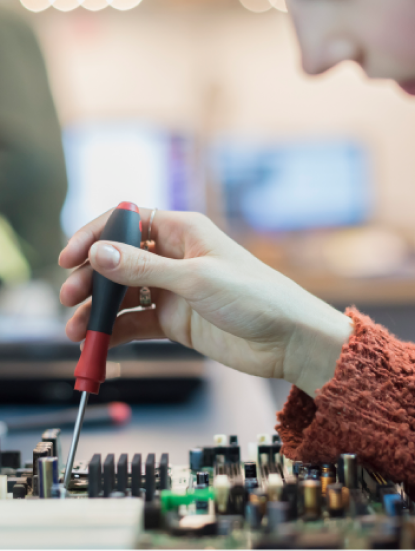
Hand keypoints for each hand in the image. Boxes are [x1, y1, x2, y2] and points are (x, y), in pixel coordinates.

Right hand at [59, 208, 352, 396]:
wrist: (288, 340)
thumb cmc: (255, 296)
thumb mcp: (196, 279)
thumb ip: (144, 269)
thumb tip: (98, 253)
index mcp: (181, 231)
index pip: (126, 222)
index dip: (94, 236)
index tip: (70, 258)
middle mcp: (173, 257)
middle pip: (118, 261)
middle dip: (91, 278)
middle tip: (70, 298)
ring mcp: (172, 290)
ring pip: (123, 295)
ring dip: (98, 310)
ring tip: (77, 331)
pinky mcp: (175, 320)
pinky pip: (136, 323)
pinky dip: (115, 333)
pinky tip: (99, 344)